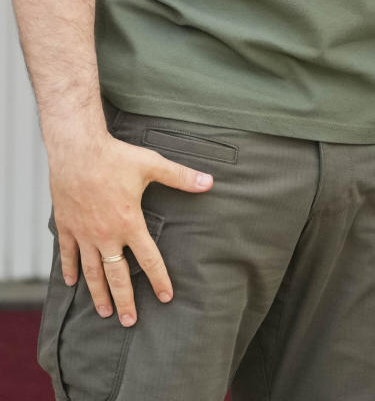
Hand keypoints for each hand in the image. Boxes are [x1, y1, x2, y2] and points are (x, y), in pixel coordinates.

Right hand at [49, 130, 213, 325]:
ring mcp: (84, 233)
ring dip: (98, 293)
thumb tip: (210, 182)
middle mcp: (106, 234)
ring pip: (92, 271)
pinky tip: (73, 283)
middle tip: (130, 321)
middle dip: (124, 300)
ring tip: (104, 312)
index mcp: (129, 223)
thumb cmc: (116, 156)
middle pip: (116, 275)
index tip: (166, 297)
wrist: (77, 150)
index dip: (159, 279)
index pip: (147, 258)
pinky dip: (70, 270)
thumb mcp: (152, 165)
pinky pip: (67, 254)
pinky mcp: (66, 226)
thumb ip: (181, 177)